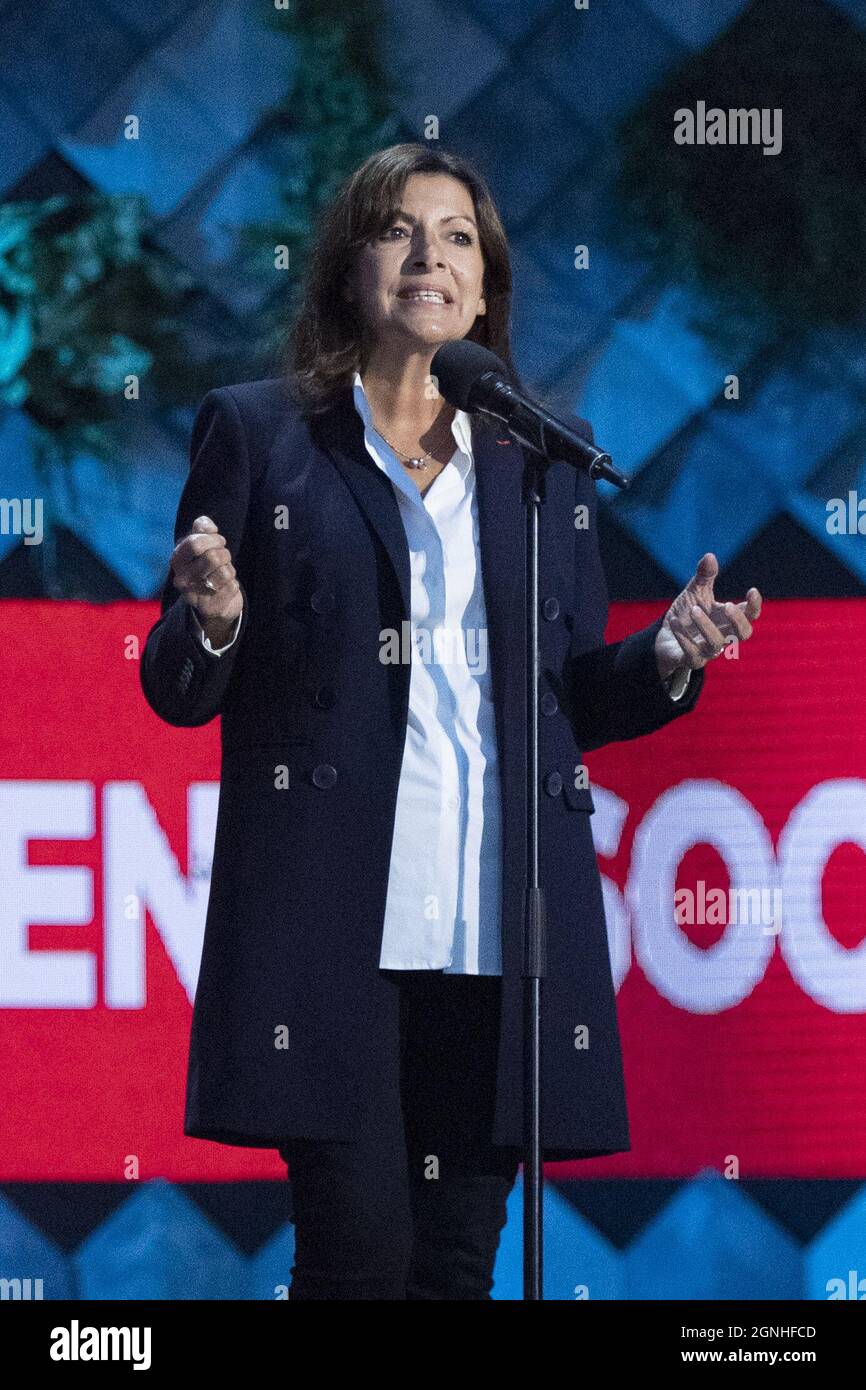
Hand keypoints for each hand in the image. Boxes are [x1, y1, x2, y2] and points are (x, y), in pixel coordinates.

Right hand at [170, 515, 242, 632]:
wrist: (212, 601)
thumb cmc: (207, 567)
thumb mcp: (202, 545)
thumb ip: (202, 529)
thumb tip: (207, 525)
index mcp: (176, 560)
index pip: (195, 543)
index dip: (213, 539)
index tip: (219, 542)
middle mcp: (181, 579)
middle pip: (213, 557)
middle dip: (225, 554)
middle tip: (223, 558)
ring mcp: (193, 596)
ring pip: (224, 573)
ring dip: (230, 570)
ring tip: (224, 574)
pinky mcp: (209, 608)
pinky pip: (232, 587)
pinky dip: (234, 584)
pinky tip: (225, 588)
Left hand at [655, 552, 761, 680]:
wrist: (665, 637)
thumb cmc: (686, 615)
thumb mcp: (695, 593)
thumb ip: (704, 577)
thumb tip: (710, 556)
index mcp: (728, 619)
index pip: (750, 615)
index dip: (754, 605)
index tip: (752, 590)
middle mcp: (723, 635)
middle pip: (744, 634)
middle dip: (738, 620)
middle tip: (727, 604)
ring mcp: (709, 650)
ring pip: (716, 644)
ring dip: (706, 626)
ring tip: (693, 609)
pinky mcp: (691, 660)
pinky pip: (692, 654)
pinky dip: (684, 638)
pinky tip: (674, 622)